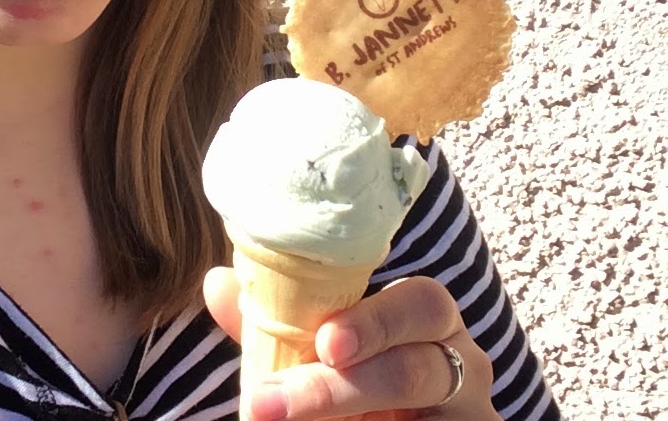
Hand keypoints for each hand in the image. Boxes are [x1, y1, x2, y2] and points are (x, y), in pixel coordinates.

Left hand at [204, 268, 497, 420]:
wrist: (394, 420)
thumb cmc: (358, 380)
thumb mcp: (320, 354)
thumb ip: (278, 323)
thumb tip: (217, 281)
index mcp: (428, 321)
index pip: (423, 303)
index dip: (376, 321)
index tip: (324, 341)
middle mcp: (461, 365)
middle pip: (419, 367)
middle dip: (346, 385)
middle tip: (275, 402)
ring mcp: (469, 413)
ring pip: (420, 403)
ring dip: (346, 416)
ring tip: (277, 419)